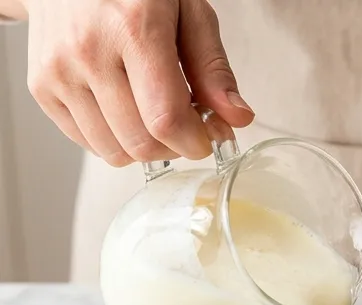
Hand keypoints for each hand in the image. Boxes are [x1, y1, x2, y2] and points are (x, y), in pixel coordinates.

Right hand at [25, 0, 254, 165]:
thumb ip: (213, 67)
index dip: (196, 141)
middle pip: (141, 142)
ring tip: (154, 114)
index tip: (209, 136)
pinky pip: (86, 142)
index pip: (165, 118)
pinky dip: (114, 139)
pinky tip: (126, 110)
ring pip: (112, 151)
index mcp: (132, 28)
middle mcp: (88, 51)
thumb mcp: (188, 10)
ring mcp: (58, 71)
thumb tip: (237, 117)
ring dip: (144, 146)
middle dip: (175, 146)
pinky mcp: (41, 86)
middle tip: (186, 124)